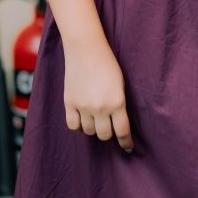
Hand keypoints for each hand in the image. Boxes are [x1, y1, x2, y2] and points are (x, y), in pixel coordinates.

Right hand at [64, 36, 133, 152]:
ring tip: (95, 117)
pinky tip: (82, 119)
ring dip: (93, 127)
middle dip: (108, 133)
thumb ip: (119, 104)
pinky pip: (73, 126)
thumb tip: (119, 123)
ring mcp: (83, 106)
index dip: (126, 142)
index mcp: (117, 102)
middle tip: (108, 126)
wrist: (86, 49)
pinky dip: (78, 126)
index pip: (122, 131)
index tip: (128, 148)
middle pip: (104, 135)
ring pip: (89, 131)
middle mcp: (100, 107)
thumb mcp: (121, 83)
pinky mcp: (69, 103)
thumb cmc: (107, 64)